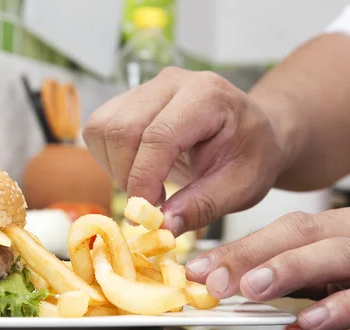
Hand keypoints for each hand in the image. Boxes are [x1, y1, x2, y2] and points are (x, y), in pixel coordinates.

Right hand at [83, 67, 286, 235]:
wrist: (250, 131)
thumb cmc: (251, 155)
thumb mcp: (241, 187)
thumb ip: (203, 206)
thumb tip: (162, 226)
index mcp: (207, 96)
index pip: (159, 136)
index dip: (144, 179)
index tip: (145, 215)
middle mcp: (171, 83)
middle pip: (121, 129)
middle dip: (128, 176)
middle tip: (151, 203)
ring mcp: (146, 88)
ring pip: (102, 129)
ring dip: (115, 168)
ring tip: (147, 185)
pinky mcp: (128, 100)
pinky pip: (98, 130)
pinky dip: (108, 159)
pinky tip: (137, 170)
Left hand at [186, 207, 349, 329]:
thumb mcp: (324, 276)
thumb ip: (284, 277)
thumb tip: (228, 281)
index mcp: (336, 227)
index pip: (279, 229)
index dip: (237, 248)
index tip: (198, 268)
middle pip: (303, 233)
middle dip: (253, 254)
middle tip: (215, 277)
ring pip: (340, 254)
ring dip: (291, 269)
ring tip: (254, 289)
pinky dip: (342, 307)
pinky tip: (311, 319)